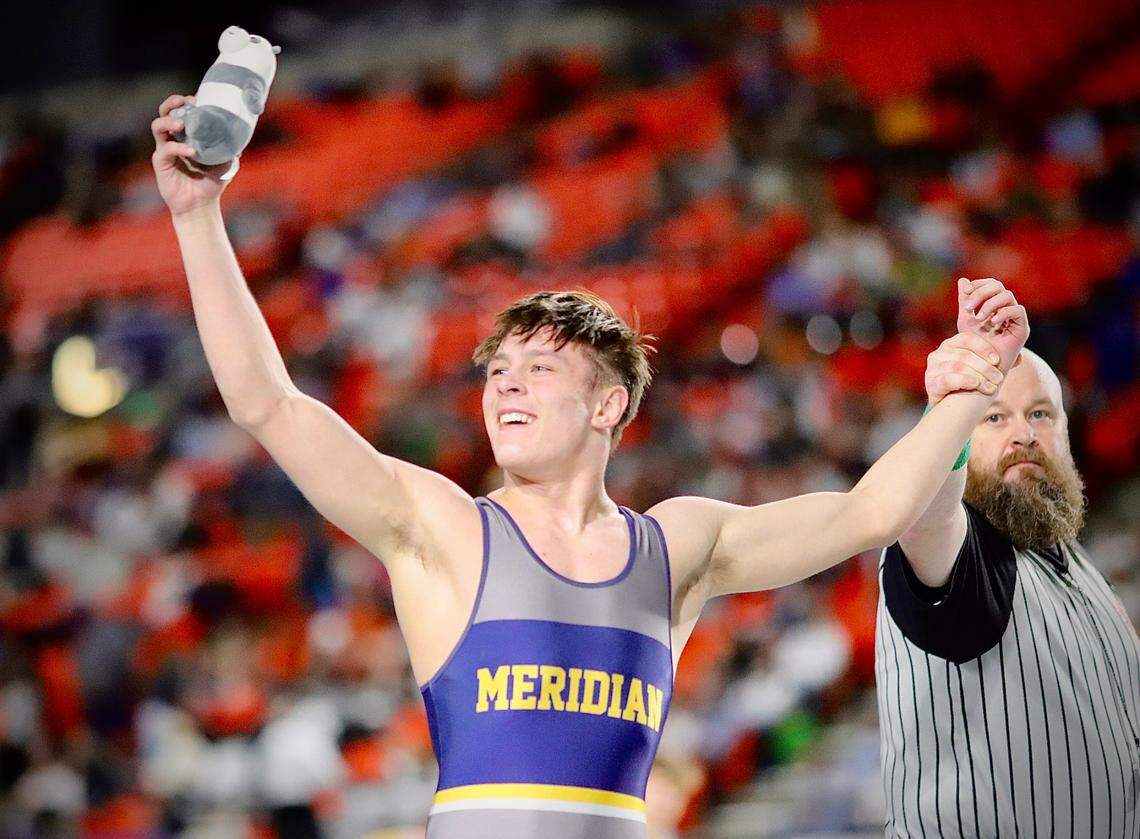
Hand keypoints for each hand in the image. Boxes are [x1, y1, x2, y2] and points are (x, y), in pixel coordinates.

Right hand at [150, 94, 232, 216]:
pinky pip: (166, 149)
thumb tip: (240, 136)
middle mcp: (174, 138)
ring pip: (157, 126)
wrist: (201, 205)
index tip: (196, 98)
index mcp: (187, 135)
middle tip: (183, 101)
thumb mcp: (226, 163)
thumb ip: (229, 149)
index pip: (182, 112)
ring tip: (182, 123)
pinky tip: (192, 151)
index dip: (186, 102)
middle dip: (171, 103)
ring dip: (169, 120)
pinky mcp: (161, 162)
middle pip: (164, 112)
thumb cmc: (211, 183)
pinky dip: (179, 147)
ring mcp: (165, 149)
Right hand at [925, 331, 1004, 406]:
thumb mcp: (981, 369)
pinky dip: (965, 381)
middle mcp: (939, 354)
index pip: (966, 339)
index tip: (997, 360)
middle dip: (985, 367)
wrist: (950, 408)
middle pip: (964, 355)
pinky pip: (948, 379)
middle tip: (999, 378)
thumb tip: (1019, 359)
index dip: (983, 348)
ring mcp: (933, 368)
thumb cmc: (968, 385)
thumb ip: (996, 362)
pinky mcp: (931, 383)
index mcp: (951, 345)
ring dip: (979, 376)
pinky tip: (977, 385)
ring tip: (991, 387)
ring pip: (958, 366)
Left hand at [956, 277, 1028, 373]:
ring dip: (990, 304)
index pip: (990, 284)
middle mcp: (1006, 308)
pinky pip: (1018, 311)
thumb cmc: (974, 345)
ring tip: (979, 318)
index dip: (979, 284)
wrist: (982, 367)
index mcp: (993, 304)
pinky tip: (992, 322)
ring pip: (1007, 296)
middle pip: (998, 286)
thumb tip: (962, 280)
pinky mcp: (1022, 328)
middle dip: (981, 293)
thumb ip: (965, 302)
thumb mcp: (966, 320)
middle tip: (968, 308)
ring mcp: (1014, 317)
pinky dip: (1004, 313)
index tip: (966, 291)